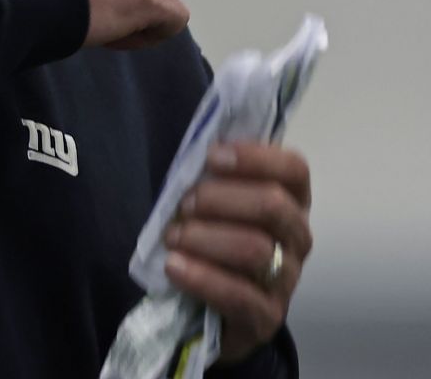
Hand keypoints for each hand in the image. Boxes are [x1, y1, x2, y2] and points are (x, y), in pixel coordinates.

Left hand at [163, 141, 311, 361]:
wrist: (213, 312)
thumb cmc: (213, 242)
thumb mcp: (215, 206)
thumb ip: (213, 179)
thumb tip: (195, 154)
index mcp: (290, 203)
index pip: (294, 170)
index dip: (254, 158)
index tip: (212, 157)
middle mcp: (296, 239)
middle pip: (273, 206)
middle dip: (219, 199)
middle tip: (184, 205)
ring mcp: (287, 280)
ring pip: (256, 250)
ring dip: (205, 238)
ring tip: (173, 237)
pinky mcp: (267, 317)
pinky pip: (239, 295)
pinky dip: (201, 277)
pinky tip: (174, 266)